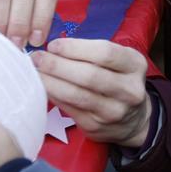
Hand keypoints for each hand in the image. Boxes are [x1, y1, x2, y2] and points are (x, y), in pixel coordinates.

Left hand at [30, 38, 150, 147]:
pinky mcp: (96, 126)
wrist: (134, 120)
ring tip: (35, 71)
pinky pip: (69, 108)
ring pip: (77, 95)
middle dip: (58, 65)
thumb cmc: (118, 80)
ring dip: (51, 81)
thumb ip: (92, 52)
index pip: (105, 53)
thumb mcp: (118, 61)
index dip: (75, 48)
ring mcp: (113, 111)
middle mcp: (129, 90)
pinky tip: (42, 86)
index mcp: (135, 65)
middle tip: (37, 58)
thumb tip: (53, 48)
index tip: (53, 45)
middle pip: (89, 75)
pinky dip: (53, 95)